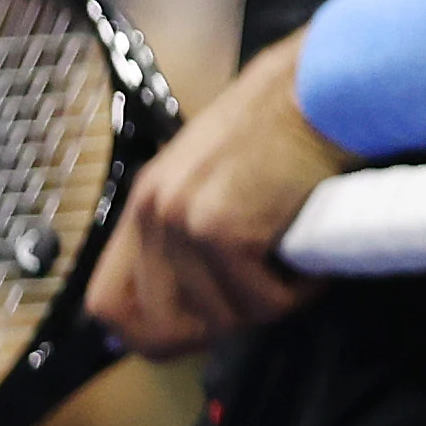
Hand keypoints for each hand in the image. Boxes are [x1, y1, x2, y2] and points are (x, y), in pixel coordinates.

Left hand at [84, 42, 344, 355]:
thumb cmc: (284, 127)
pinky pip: (264, 301)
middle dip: (219, 328)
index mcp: (144, 203)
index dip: (147, 333)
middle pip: (160, 327)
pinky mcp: (226, 231)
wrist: (319, 93)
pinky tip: (312, 259)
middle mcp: (153, 213)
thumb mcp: (213, 176)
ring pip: (223, 317)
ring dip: (269, 304)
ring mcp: (185, 222)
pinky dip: (298, 292)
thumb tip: (186, 304)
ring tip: (295, 264)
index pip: (106, 304)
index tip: (195, 331)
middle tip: (262, 299)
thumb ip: (190, 229)